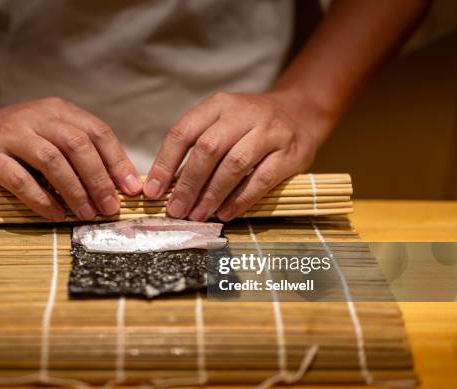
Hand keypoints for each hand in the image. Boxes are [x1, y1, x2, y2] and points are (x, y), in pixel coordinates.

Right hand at [0, 98, 141, 220]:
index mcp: (57, 110)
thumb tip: (119, 183)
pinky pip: (20, 180)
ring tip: (87, 214)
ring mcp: (10, 134)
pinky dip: (42, 200)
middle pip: (77, 145)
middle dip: (99, 179)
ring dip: (74, 191)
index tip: (131, 188)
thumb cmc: (17, 138)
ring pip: (52, 161)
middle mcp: (35, 116)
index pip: (97, 131)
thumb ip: (79, 149)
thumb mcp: (50, 132)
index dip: (117, 161)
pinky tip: (56, 215)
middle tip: (110, 207)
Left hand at [144, 90, 330, 221]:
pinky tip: (225, 213)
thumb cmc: (251, 125)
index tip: (153, 191)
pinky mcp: (291, 152)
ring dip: (212, 194)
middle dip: (188, 184)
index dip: (165, 163)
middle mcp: (243, 113)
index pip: (183, 132)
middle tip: (176, 210)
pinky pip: (261, 179)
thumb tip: (167, 186)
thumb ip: (198, 146)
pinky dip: (240, 199)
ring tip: (198, 215)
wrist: (302, 112)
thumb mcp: (223, 122)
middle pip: (208, 149)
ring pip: (234, 164)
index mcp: (218, 105)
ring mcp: (270, 131)